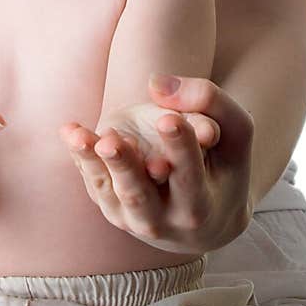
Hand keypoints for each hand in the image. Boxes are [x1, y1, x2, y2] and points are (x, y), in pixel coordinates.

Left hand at [59, 74, 253, 254]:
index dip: (180, 147)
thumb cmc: (222, 160)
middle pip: (140, 195)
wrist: (206, 214)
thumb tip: (157, 85)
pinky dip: (81, 159)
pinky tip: (70, 131)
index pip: (189, 175)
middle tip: (112, 142)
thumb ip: (210, 102)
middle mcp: (165, 220)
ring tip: (78, 135)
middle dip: (125, 167)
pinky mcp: (113, 208)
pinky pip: (94, 183)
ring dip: (93, 163)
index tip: (168, 119)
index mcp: (202, 206)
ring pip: (110, 192)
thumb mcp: (235, 132)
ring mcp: (134, 219)